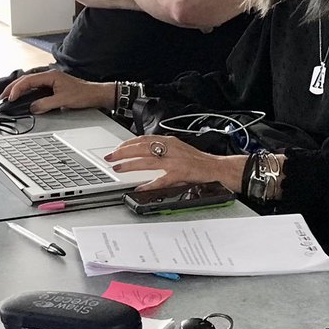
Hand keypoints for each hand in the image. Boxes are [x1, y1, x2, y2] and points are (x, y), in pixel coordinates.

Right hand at [0, 70, 112, 112]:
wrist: (95, 94)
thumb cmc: (83, 94)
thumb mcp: (63, 101)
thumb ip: (46, 104)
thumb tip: (32, 108)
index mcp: (50, 76)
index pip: (28, 80)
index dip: (17, 89)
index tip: (10, 98)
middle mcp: (49, 76)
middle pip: (25, 79)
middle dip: (12, 88)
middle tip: (2, 97)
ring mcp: (50, 80)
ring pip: (29, 82)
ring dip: (18, 89)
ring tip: (8, 97)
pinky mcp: (53, 86)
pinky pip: (35, 87)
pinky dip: (26, 91)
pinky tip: (22, 96)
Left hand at [104, 135, 223, 191]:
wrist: (218, 168)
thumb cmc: (199, 161)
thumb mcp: (179, 150)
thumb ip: (163, 150)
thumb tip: (144, 154)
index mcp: (170, 142)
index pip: (144, 139)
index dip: (128, 144)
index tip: (117, 149)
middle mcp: (171, 148)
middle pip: (142, 147)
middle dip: (123, 152)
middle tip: (111, 158)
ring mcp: (176, 161)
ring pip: (148, 161)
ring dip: (131, 165)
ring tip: (119, 168)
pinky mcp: (181, 173)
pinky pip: (161, 180)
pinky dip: (149, 184)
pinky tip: (140, 188)